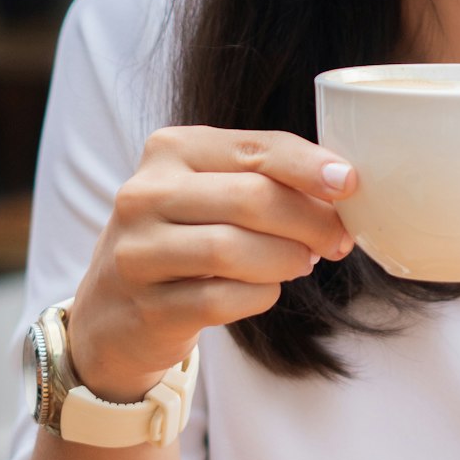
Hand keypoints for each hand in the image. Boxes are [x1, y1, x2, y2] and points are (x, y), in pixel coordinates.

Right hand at [67, 127, 356, 402]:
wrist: (110, 311)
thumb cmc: (180, 237)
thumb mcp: (208, 190)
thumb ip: (261, 177)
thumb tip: (340, 186)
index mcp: (170, 148)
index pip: (254, 148)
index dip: (308, 165)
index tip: (349, 182)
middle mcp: (146, 193)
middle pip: (251, 198)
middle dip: (308, 219)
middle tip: (338, 238)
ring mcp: (139, 252)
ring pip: (235, 249)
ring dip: (287, 258)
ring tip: (304, 261)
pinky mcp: (146, 307)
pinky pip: (221, 299)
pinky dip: (259, 295)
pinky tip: (267, 290)